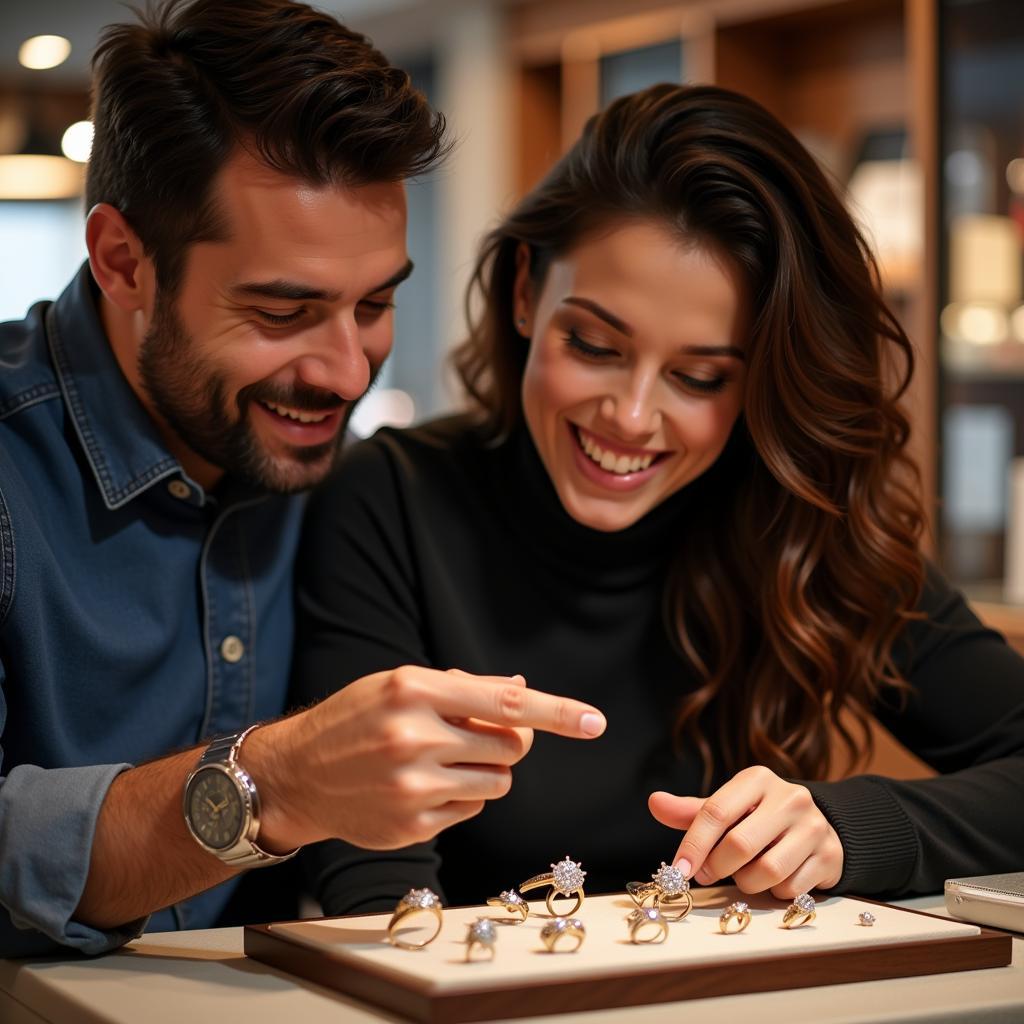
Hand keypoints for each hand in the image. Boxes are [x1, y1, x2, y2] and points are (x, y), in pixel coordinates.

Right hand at [250, 666, 606, 851]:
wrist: (296, 774)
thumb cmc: (354, 719)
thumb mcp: (400, 684)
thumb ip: (463, 688)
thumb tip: (522, 691)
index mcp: (415, 691)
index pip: (505, 703)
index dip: (557, 712)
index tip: (595, 722)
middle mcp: (416, 737)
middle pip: (510, 747)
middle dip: (507, 741)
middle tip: (475, 736)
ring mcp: (414, 787)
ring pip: (498, 782)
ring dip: (485, 771)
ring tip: (443, 760)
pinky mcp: (414, 825)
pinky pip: (471, 810)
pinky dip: (461, 797)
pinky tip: (422, 787)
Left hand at [648, 766, 843, 899]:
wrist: (816, 824)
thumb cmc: (759, 817)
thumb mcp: (727, 807)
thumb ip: (691, 811)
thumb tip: (654, 802)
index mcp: (757, 779)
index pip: (716, 811)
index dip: (693, 844)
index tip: (678, 869)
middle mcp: (790, 797)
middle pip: (739, 845)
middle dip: (717, 867)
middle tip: (708, 874)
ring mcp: (814, 826)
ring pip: (767, 871)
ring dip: (746, 882)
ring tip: (744, 873)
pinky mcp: (830, 855)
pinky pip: (791, 888)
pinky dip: (775, 892)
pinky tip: (775, 878)